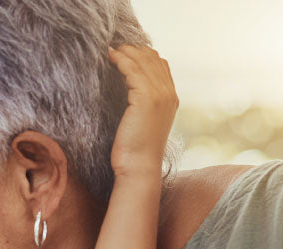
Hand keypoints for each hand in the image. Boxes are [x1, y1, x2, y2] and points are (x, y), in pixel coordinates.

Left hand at [107, 45, 178, 179]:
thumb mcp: (142, 123)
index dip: (144, 55)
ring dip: (126, 52)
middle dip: (134, 50)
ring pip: (143, 62)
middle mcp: (169, 94)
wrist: (139, 168)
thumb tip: (127, 92)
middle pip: (153, 60)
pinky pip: (132, 70)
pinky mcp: (146, 98)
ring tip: (111, 50)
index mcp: (171, 99)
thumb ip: (141, 105)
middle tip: (116, 47)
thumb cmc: (135, 151)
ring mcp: (159, 95)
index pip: (161, 66)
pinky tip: (110, 57)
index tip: (126, 52)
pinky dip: (121, 60)